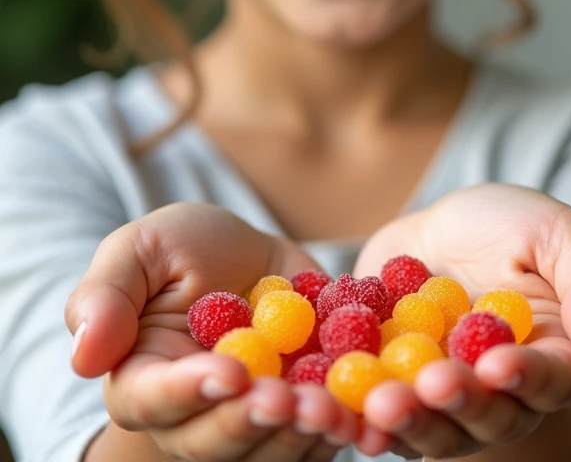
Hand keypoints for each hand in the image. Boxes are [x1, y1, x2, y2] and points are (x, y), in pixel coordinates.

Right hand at [65, 203, 360, 460]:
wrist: (249, 255)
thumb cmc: (183, 250)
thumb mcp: (141, 248)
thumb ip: (107, 294)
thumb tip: (83, 355)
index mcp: (144, 379)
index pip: (155, 400)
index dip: (189, 391)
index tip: (228, 372)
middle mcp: (196, 416)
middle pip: (216, 440)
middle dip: (253, 423)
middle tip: (287, 400)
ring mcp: (253, 422)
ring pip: (272, 450)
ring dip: (302, 435)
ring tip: (332, 409)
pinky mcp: (304, 412)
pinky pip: (323, 436)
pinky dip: (348, 430)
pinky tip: (368, 418)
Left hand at [352, 183, 570, 458]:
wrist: (441, 226)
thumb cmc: (511, 226)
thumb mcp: (558, 233)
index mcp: (553, 358)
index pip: (551, 381)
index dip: (528, 377)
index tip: (498, 364)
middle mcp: (500, 392)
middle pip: (488, 415)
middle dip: (460, 403)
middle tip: (433, 385)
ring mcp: (445, 397)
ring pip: (433, 426)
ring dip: (410, 419)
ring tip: (383, 402)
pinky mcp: (395, 388)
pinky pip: (380, 412)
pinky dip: (362, 416)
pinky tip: (345, 410)